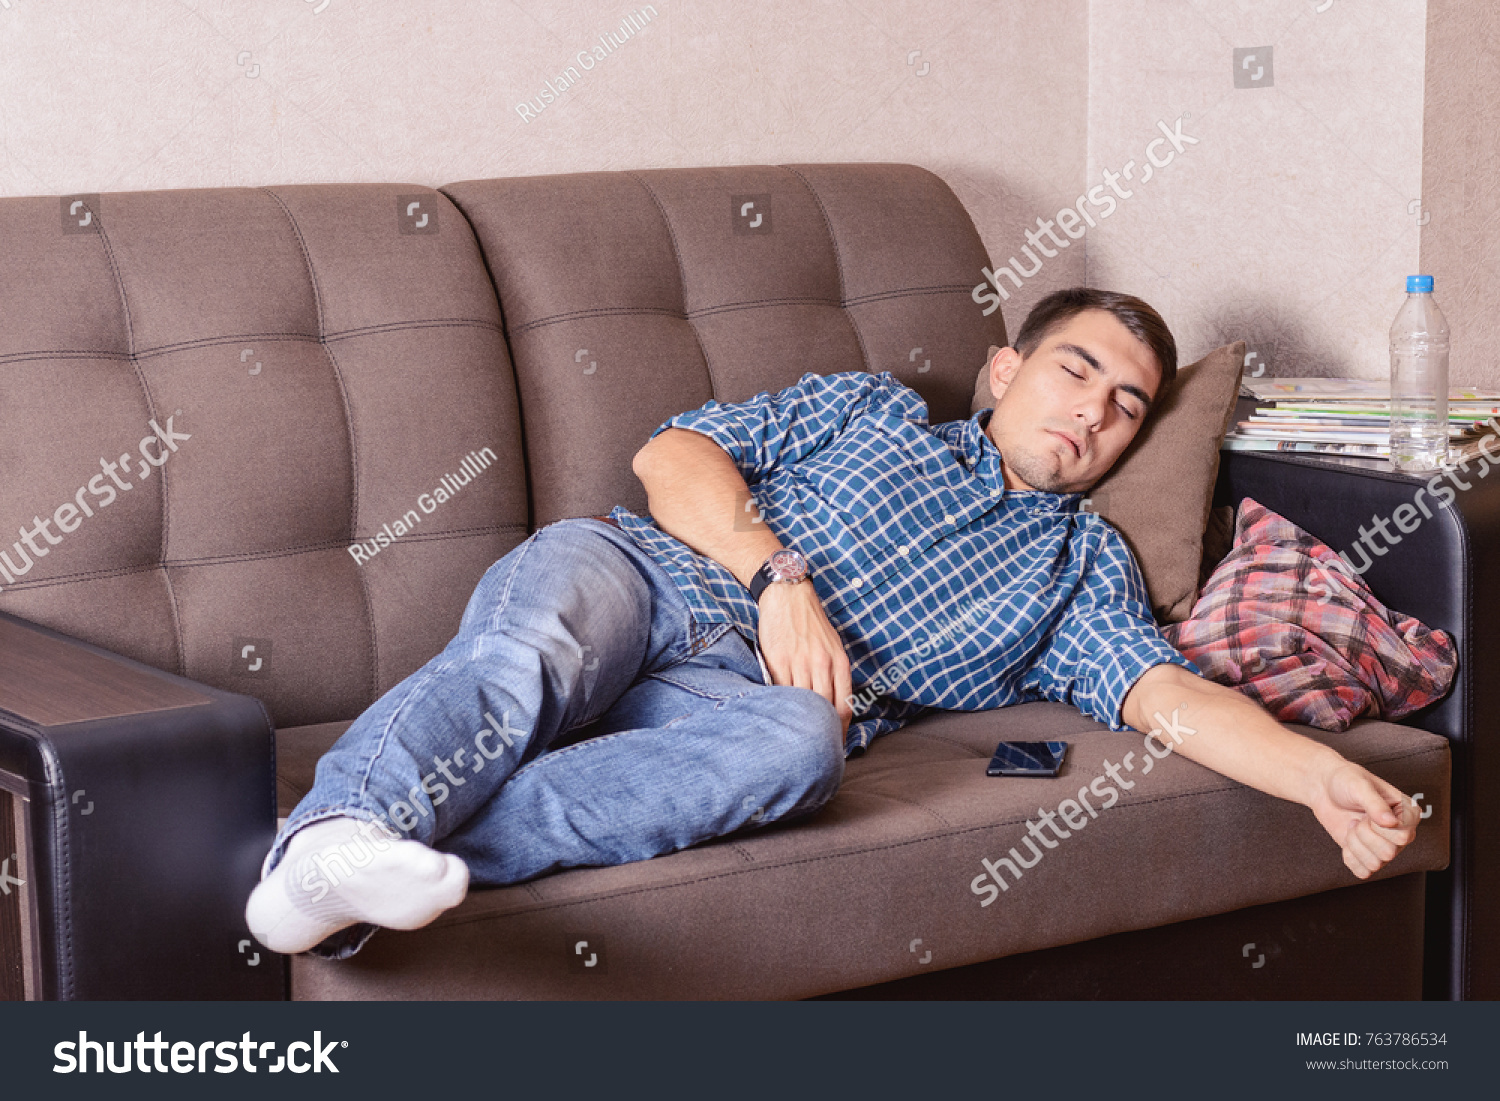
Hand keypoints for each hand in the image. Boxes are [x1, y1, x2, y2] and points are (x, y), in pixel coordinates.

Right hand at [755, 581, 853, 742]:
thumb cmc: (811, 624)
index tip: (836, 746)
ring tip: (797, 737)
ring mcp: (798, 663)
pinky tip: (780, 714)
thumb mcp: (833, 647)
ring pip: (801, 703)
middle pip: (824, 710)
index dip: (840, 732)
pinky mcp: (777, 661)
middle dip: (822, 733)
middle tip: (817, 750)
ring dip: (800, 722)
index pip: (844, 707)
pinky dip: (781, 705)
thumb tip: (835, 707)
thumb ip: (836, 674)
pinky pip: (780, 691)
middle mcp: (821, 664)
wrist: (788, 595)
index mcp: (840, 662)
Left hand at [1307, 760, 1421, 878]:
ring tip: (1353, 825)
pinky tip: (1347, 839)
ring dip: (1355, 844)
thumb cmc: (1346, 780)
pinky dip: (1349, 856)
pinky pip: (1362, 872)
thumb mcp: (1359, 786)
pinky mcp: (1368, 856)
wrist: (1324, 787)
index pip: (1402, 837)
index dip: (1377, 827)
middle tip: (1358, 818)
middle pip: (1387, 853)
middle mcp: (1402, 834)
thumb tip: (1391, 823)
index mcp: (1409, 815)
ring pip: (1374, 865)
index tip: (1368, 812)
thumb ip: (1375, 804)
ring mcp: (1386, 847)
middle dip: (1363, 834)